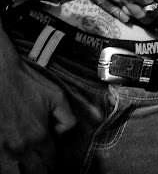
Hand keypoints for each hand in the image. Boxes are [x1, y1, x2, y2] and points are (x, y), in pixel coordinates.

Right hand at [0, 33, 75, 172]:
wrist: (0, 76)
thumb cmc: (26, 84)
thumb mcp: (56, 95)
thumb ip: (67, 117)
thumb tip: (63, 135)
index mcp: (39, 136)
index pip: (50, 161)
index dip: (53, 164)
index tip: (52, 163)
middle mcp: (20, 147)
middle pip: (34, 172)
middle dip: (41, 171)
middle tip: (44, 168)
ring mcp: (2, 151)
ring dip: (22, 173)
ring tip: (28, 170)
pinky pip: (0, 168)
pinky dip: (6, 168)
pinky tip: (12, 166)